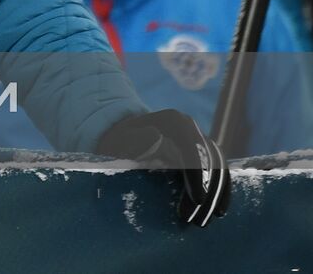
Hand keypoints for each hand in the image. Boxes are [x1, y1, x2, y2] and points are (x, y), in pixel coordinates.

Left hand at [96, 110, 229, 226]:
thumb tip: (158, 138)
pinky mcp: (203, 152)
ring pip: (218, 166)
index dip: (198, 175)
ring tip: (202, 221)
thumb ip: (135, 141)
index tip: (197, 201)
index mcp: (172, 120)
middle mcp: (190, 126)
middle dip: (207, 192)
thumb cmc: (119, 142)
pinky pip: (220, 170)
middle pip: (209, 159)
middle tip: (197, 220)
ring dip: (215, 195)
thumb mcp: (119, 142)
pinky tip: (219, 211)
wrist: (122, 138)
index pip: (193, 147)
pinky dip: (221, 190)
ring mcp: (198, 138)